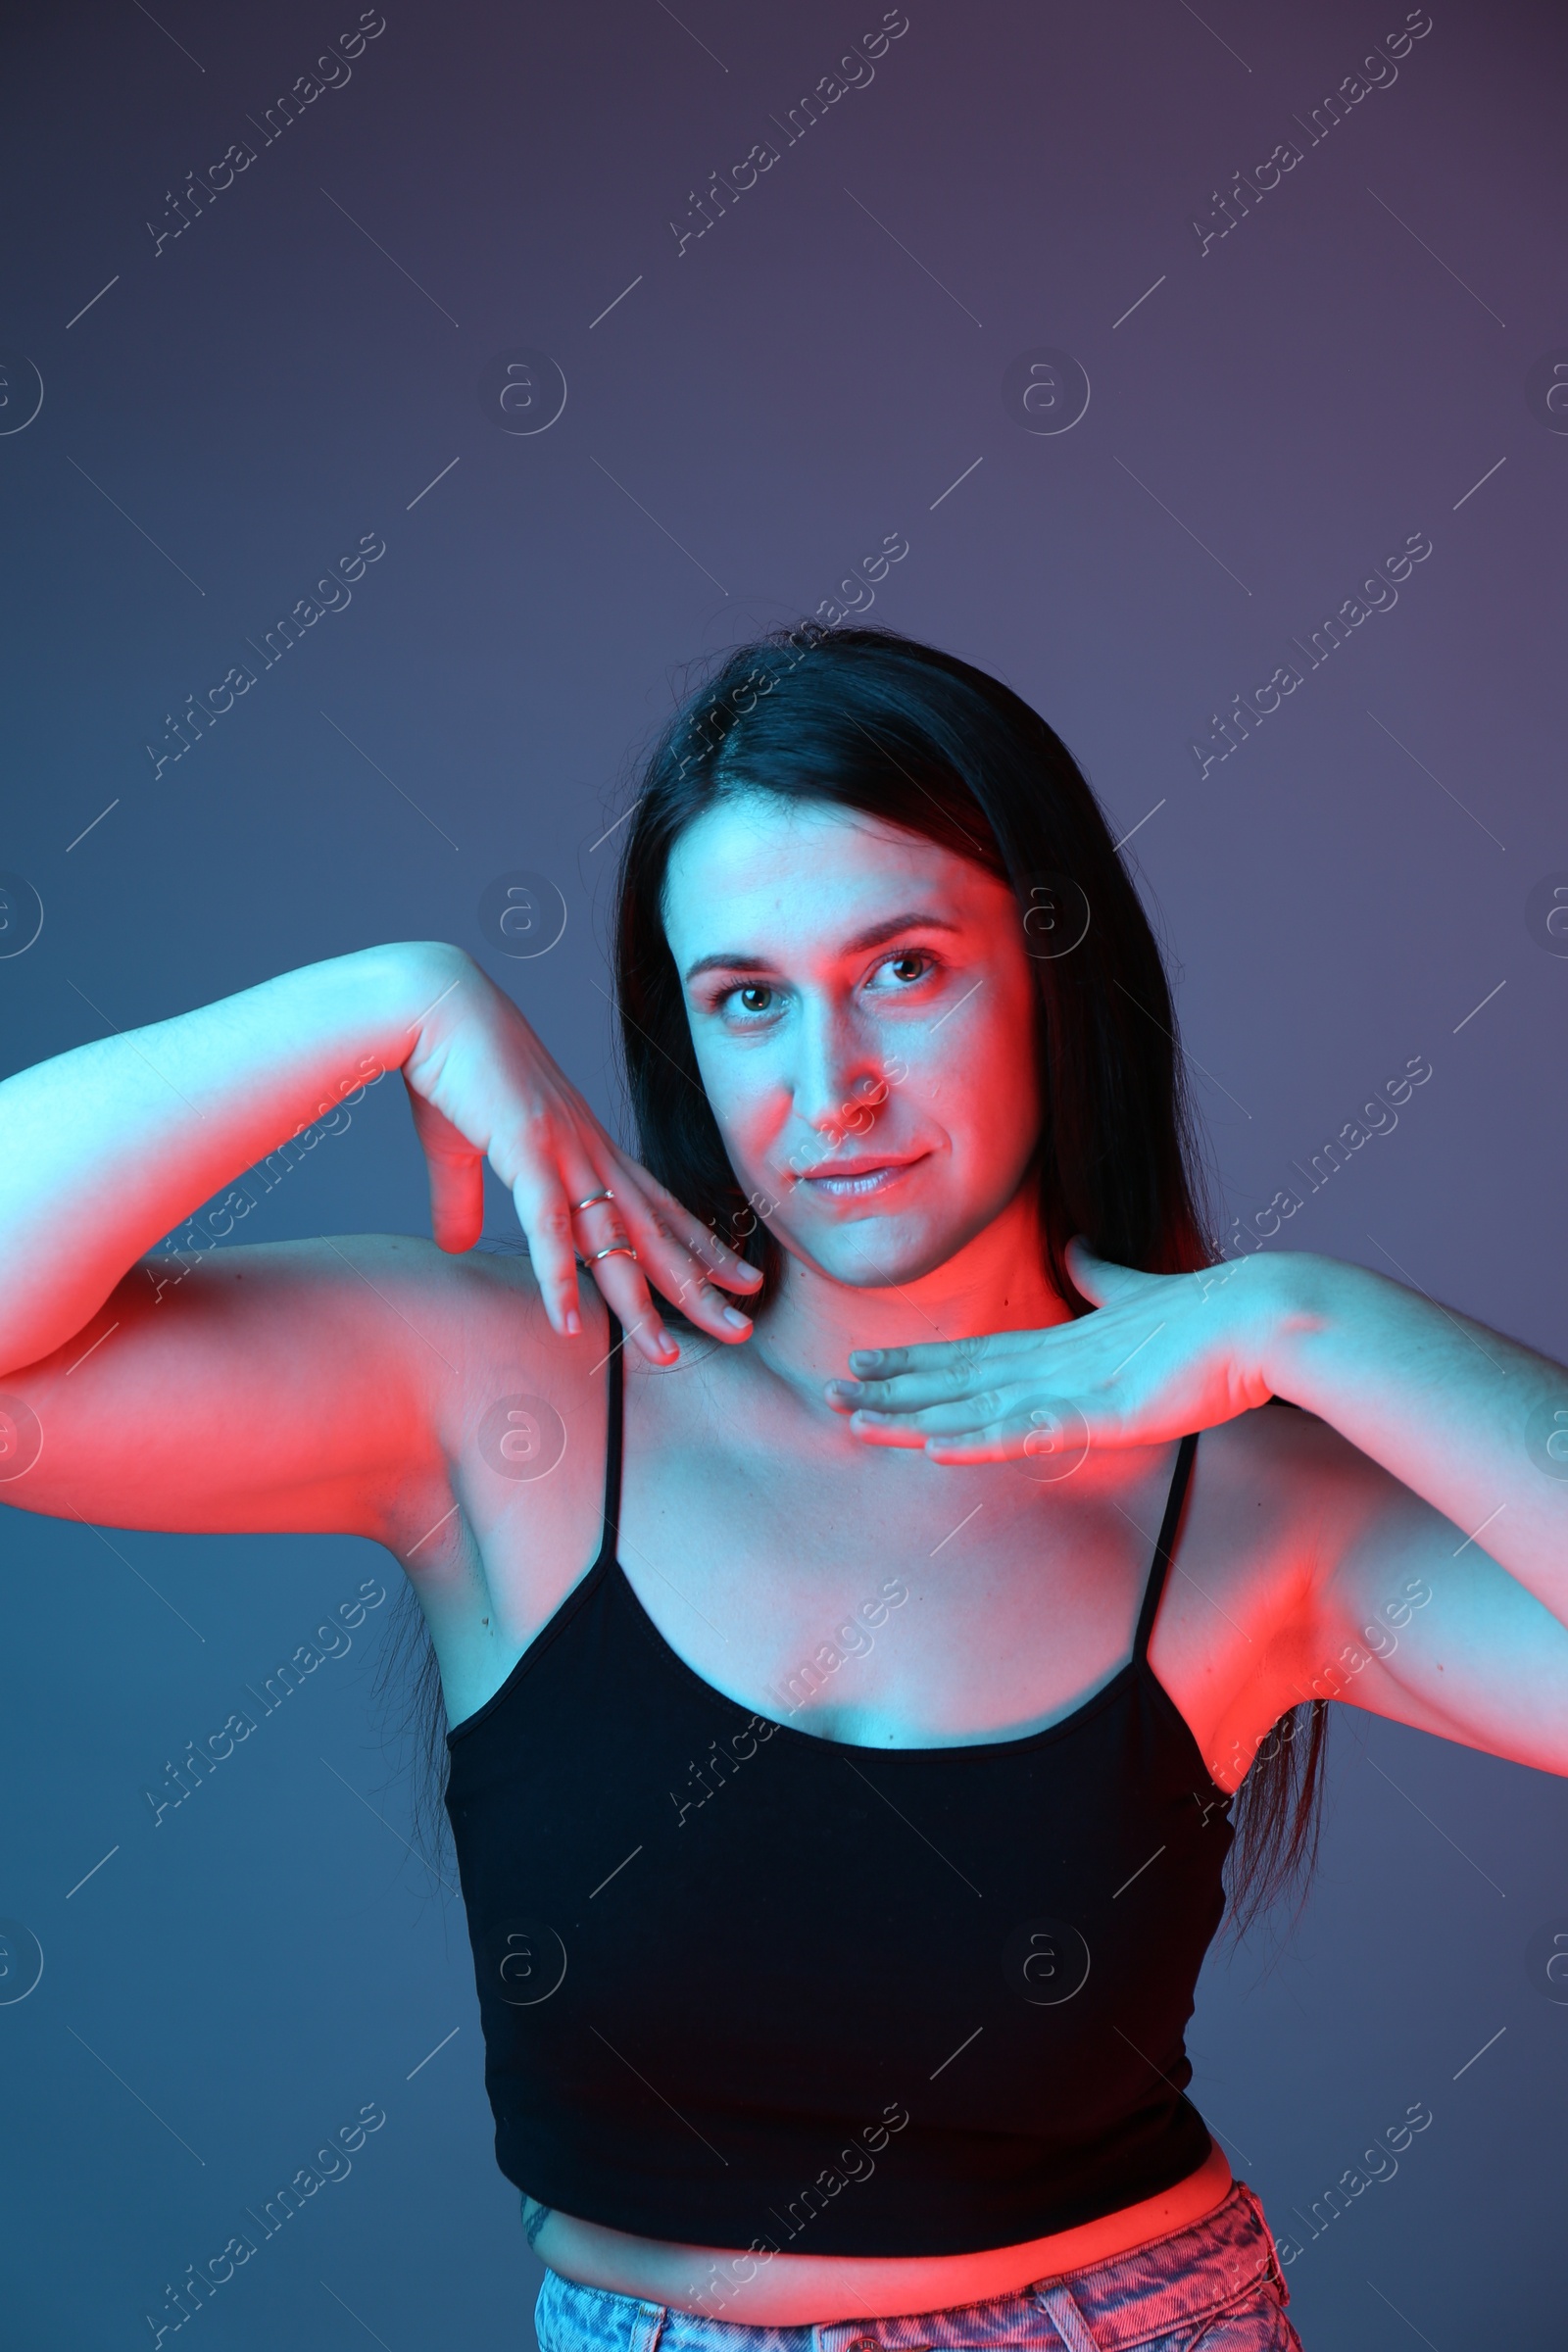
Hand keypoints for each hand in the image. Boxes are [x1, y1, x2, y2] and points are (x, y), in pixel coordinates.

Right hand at [398, 947, 761, 1362]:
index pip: (659, 1207)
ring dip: (640, 1303)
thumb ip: (464, 1200)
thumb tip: (456, 1243)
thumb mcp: (462, 1147)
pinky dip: (559, 1277)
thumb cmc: (449, 1067)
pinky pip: (549, 1227)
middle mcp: (589, 1153)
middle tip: (743, 1326)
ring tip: (667, 1354)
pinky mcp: (525, 1151)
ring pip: (614, 1243)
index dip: (700, 1246)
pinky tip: (571, 1324)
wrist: (431, 1005)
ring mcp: (562, 1152)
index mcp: (586, 1146)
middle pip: (656, 1234)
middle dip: (700, 1285)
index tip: (738, 1277)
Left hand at [824, 1240, 1283, 1460]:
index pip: (973, 1359)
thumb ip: (1106, 1280)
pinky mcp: (1101, 1411)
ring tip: (855, 1424)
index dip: (918, 1366)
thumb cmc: (1215, 1316)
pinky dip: (977, 1440)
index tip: (869, 1368)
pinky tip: (933, 1447)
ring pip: (972, 1408)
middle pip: (956, 1380)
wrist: (1267, 1314)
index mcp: (1063, 1342)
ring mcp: (1073, 1385)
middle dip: (893, 1390)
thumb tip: (1079, 1250)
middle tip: (831, 1394)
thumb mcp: (1143, 1297)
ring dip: (912, 1420)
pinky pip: (1026, 1431)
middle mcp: (1054, 1360)